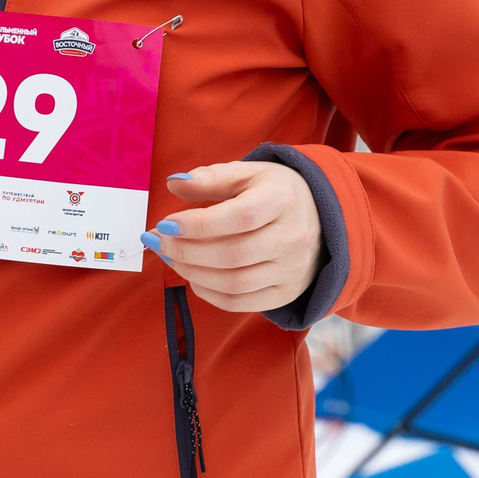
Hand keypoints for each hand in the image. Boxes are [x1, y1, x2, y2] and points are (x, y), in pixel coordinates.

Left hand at [143, 162, 323, 315]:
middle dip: (186, 250)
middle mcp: (293, 238)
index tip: (165, 224)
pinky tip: (193, 276)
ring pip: (235, 283)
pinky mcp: (286, 293)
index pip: (240, 217)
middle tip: (156, 242)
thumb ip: (211, 178)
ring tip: (170, 257)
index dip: (198, 224)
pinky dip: (209, 293)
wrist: (322, 217)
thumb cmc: (274, 192)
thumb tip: (174, 184)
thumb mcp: (248, 174)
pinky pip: (241, 303)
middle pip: (234, 254)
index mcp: (283, 200)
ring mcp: (292, 270)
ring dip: (192, 272)